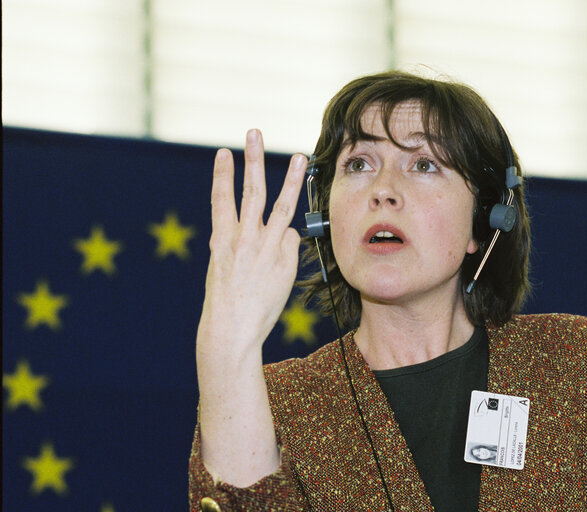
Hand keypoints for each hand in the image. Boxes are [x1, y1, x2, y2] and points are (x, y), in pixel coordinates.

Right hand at [197, 129, 305, 365]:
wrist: (231, 330)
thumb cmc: (227, 303)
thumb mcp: (226, 268)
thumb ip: (248, 244)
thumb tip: (284, 231)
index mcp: (221, 240)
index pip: (220, 199)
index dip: (222, 174)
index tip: (224, 153)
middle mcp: (242, 239)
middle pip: (251, 190)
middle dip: (253, 159)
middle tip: (255, 133)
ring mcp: (264, 248)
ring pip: (282, 206)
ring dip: (292, 180)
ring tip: (300, 157)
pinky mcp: (282, 260)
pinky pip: (291, 243)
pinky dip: (288, 246)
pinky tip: (278, 263)